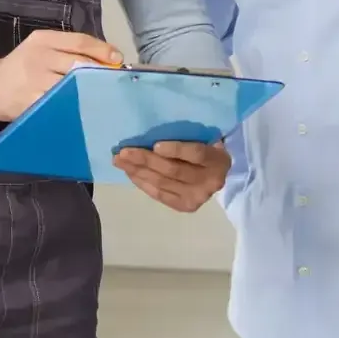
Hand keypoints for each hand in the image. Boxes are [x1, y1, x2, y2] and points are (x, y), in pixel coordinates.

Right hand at [0, 29, 122, 119]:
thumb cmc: (20, 67)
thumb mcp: (40, 47)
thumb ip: (67, 49)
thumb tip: (106, 58)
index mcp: (43, 40)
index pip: (80, 42)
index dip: (103, 50)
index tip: (118, 60)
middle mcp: (40, 58)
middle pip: (80, 64)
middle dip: (101, 73)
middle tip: (114, 81)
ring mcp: (36, 82)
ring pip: (74, 86)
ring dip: (92, 91)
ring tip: (105, 95)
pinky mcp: (34, 103)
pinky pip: (63, 104)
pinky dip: (77, 106)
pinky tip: (87, 109)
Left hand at [112, 140, 230, 211]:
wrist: (216, 173)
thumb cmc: (206, 147)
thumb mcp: (205, 138)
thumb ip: (188, 135)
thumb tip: (152, 131)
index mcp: (218, 159)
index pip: (196, 154)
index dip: (176, 150)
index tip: (155, 145)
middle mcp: (211, 182)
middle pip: (174, 170)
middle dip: (145, 160)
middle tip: (123, 152)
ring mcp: (197, 197)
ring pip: (162, 183)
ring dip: (137, 171)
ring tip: (119, 161)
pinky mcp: (185, 206)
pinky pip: (159, 194)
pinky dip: (142, 182)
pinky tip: (130, 173)